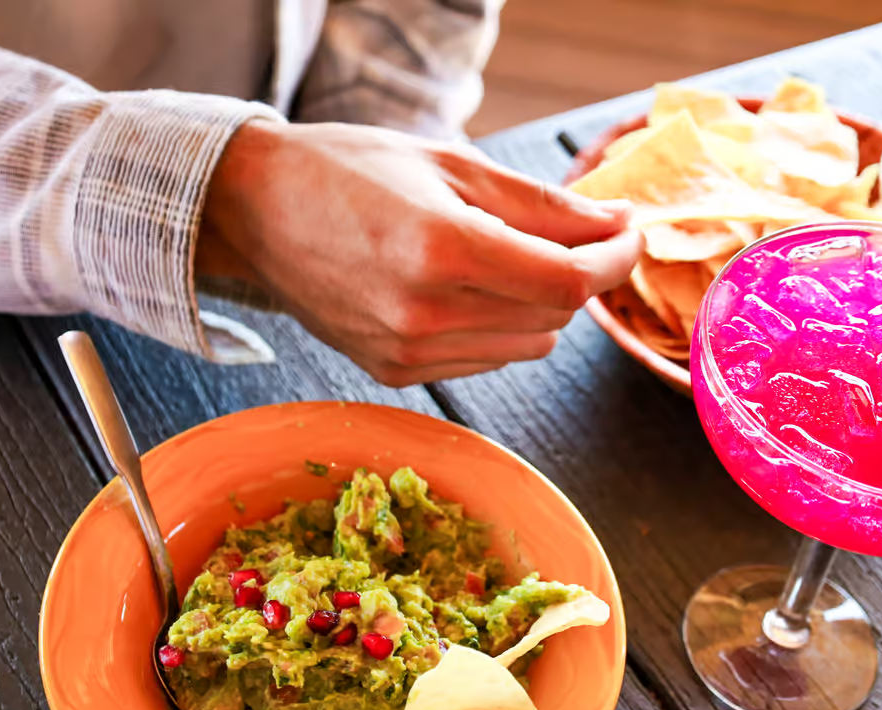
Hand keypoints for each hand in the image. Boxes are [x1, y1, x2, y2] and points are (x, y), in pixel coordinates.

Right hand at [198, 120, 640, 386]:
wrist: (255, 211)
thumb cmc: (348, 171)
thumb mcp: (451, 164)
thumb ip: (541, 204)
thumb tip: (614, 226)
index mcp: (442, 247)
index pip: (569, 281)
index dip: (614, 260)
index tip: (626, 234)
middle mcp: (424, 313)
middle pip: (555, 317)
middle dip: (576, 274)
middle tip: (567, 232)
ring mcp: (406, 351)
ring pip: (528, 345)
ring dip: (537, 304)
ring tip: (498, 256)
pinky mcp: (394, 373)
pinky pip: (485, 359)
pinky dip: (497, 327)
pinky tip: (462, 289)